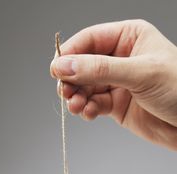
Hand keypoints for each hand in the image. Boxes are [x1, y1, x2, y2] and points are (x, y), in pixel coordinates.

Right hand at [50, 20, 176, 149]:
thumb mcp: (140, 73)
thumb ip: (100, 69)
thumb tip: (65, 66)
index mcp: (129, 38)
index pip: (90, 40)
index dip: (71, 54)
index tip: (56, 69)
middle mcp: (119, 59)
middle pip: (82, 65)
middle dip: (72, 79)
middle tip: (66, 92)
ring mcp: (116, 83)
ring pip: (85, 87)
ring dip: (77, 97)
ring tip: (76, 106)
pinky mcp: (115, 105)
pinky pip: (93, 104)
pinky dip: (87, 109)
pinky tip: (88, 113)